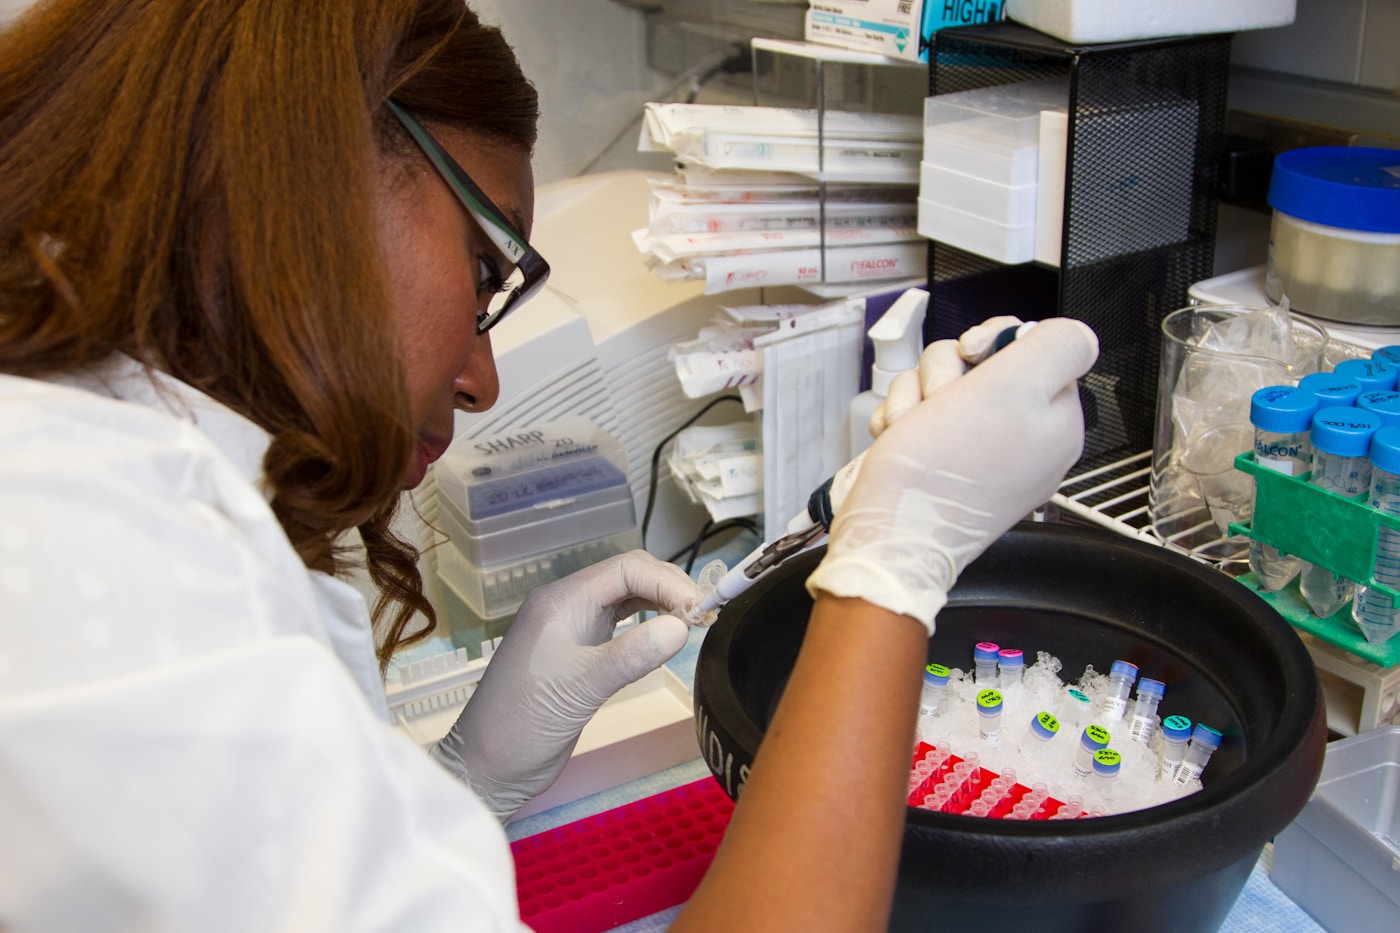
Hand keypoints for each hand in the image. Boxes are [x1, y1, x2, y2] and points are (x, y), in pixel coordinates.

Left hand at [432, 551, 696, 821]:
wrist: (486, 767)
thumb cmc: (523, 724)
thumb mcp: (580, 689)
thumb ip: (631, 655)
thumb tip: (682, 626)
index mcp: (562, 601)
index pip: (626, 569)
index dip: (668, 581)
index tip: (701, 607)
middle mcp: (567, 606)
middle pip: (628, 577)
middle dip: (668, 589)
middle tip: (704, 616)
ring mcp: (572, 628)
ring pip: (625, 599)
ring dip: (660, 605)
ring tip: (692, 624)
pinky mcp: (578, 653)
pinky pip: (619, 624)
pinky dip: (646, 626)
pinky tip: (664, 638)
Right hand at [807, 318, 1097, 632]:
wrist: (890, 535)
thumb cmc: (945, 472)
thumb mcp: (1015, 386)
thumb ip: (1059, 346)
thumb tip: (1077, 337)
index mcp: (1056, 422)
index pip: (1035, 347)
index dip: (996, 340)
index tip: (974, 354)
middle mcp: (1023, 439)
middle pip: (983, 362)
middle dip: (947, 370)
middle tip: (942, 397)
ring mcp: (980, 453)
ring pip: (945, 384)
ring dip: (918, 394)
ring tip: (914, 424)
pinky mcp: (943, 463)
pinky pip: (922, 415)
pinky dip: (904, 418)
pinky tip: (901, 438)